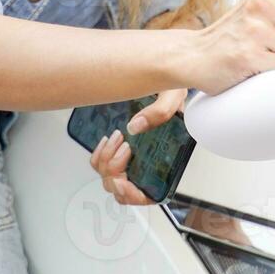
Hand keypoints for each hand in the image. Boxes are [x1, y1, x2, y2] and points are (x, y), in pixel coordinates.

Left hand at [88, 87, 186, 205]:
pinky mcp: (118, 149)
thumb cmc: (174, 88)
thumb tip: (136, 126)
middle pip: (122, 189)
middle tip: (124, 147)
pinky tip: (109, 140)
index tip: (124, 182)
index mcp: (167, 160)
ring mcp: (131, 159)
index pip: (148, 195)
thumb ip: (162, 110)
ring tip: (118, 138)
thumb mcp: (174, 95)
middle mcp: (148, 165)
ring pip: (109, 178)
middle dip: (115, 170)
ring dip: (107, 160)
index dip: (133, 195)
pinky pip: (101, 164)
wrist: (164, 78)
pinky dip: (100, 155)